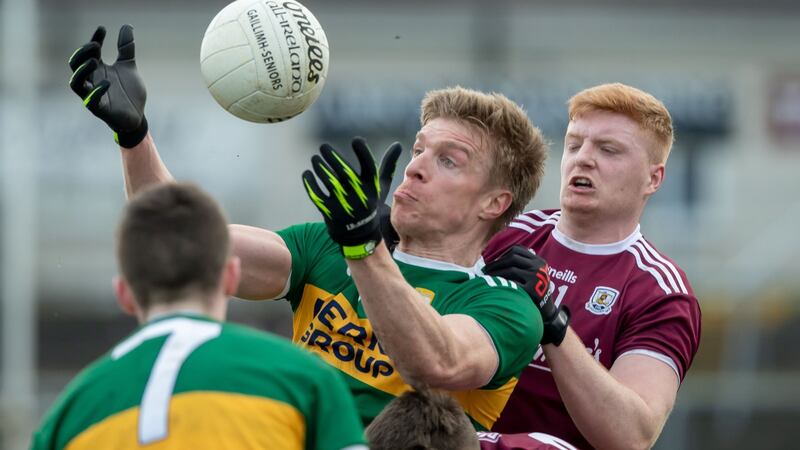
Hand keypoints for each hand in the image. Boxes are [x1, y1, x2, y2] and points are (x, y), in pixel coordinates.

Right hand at [68, 25, 147, 147]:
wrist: (137, 116)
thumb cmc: (128, 92)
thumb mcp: (129, 67)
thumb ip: (126, 49)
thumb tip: (127, 26)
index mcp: (97, 70)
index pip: (89, 52)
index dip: (93, 39)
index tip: (102, 29)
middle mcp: (91, 81)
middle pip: (75, 65)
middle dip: (82, 53)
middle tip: (95, 45)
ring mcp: (92, 95)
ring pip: (76, 82)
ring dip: (82, 70)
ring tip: (95, 60)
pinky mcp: (99, 109)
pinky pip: (91, 101)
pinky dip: (96, 91)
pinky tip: (108, 83)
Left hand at [303, 138, 401, 258]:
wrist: (360, 234)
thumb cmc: (370, 203)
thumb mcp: (381, 187)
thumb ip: (387, 165)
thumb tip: (397, 144)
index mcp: (372, 188)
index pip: (369, 167)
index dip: (363, 152)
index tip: (356, 140)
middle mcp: (359, 196)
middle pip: (345, 172)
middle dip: (333, 157)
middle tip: (324, 147)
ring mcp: (344, 205)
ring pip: (330, 182)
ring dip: (320, 168)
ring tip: (315, 159)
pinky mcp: (330, 213)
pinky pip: (318, 195)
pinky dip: (311, 184)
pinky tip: (307, 174)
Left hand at [483, 245, 570, 345]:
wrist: (546, 312)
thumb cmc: (534, 292)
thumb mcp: (534, 274)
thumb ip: (522, 265)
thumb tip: (495, 260)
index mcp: (539, 261)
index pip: (517, 250)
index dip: (502, 255)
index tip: (493, 261)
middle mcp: (539, 267)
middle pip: (512, 258)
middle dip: (496, 263)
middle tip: (485, 270)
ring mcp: (536, 278)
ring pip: (510, 270)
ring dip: (495, 273)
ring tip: (486, 278)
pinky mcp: (532, 291)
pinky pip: (512, 283)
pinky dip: (501, 283)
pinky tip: (494, 287)